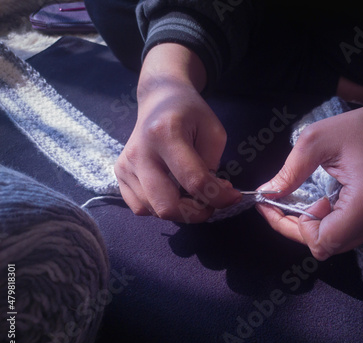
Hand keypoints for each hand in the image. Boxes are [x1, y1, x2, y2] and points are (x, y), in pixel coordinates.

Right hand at [114, 43, 240, 222]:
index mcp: (165, 134)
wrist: (159, 99)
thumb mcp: (213, 131)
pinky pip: (141, 208)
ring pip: (154, 211)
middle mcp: (140, 152)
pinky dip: (161, 208)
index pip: (194, 181)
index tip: (233, 196)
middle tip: (211, 203)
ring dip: (181, 211)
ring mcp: (125, 165)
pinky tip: (173, 193)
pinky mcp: (120, 174)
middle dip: (196, 213)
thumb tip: (212, 196)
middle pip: (167, 206)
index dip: (219, 197)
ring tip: (194, 195)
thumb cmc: (190, 113)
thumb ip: (213, 165)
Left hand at [256, 93, 362, 259]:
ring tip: (295, 203)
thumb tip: (266, 193)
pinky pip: (341, 236)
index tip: (283, 202)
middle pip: (325, 246)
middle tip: (275, 203)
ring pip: (332, 245)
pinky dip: (321, 225)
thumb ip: (290, 171)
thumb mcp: (315, 140)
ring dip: (307, 228)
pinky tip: (313, 205)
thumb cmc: (359, 128)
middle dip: (294, 229)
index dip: (296, 228)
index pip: (323, 241)